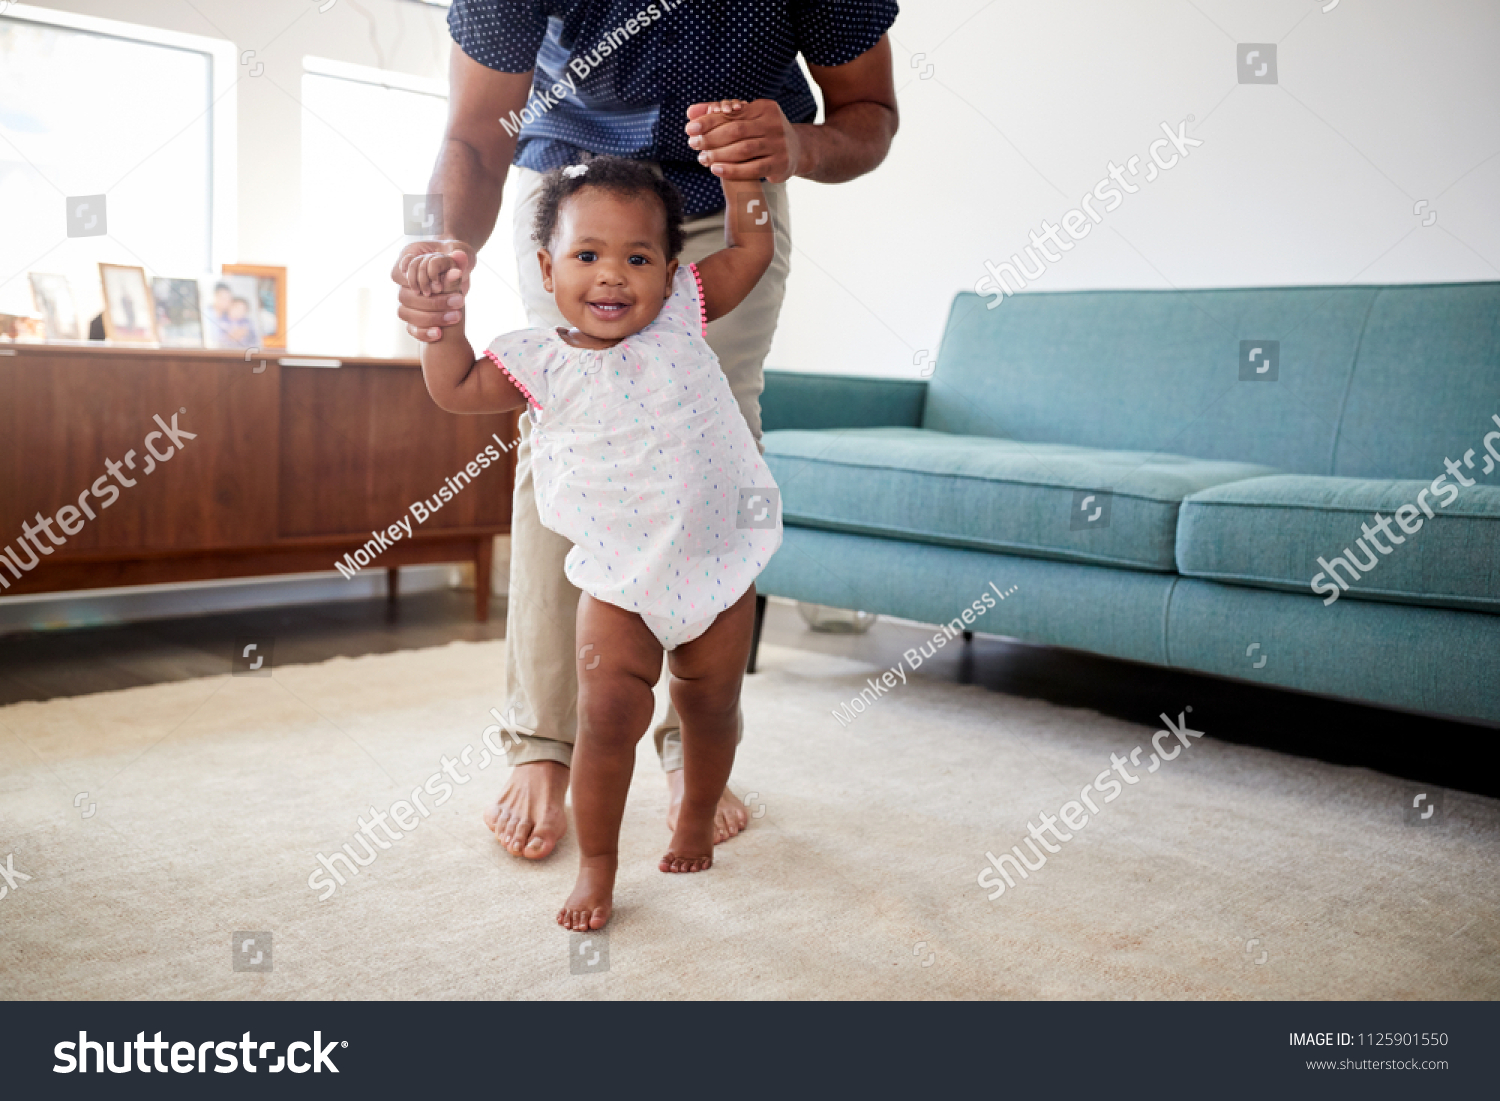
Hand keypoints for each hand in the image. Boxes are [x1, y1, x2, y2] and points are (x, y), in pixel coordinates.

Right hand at [392, 239, 474, 342]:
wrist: (457, 271)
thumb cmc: (455, 258)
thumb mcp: (459, 252)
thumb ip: (458, 256)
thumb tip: (459, 256)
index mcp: (407, 262)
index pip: (398, 274)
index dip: (415, 281)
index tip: (438, 286)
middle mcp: (403, 283)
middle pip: (404, 296)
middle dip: (432, 301)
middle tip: (459, 301)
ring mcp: (407, 301)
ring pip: (405, 313)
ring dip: (430, 317)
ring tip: (456, 316)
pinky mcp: (415, 317)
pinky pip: (411, 328)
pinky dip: (423, 333)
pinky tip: (439, 333)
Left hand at [685, 98, 802, 182]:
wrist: (797, 150)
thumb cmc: (763, 132)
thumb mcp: (747, 118)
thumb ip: (720, 113)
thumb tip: (690, 112)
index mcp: (764, 107)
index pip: (732, 113)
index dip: (709, 120)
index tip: (690, 128)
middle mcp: (774, 124)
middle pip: (736, 130)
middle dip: (711, 138)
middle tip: (692, 144)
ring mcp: (779, 145)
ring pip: (743, 149)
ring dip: (719, 155)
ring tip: (701, 158)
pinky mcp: (780, 164)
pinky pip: (752, 169)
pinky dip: (732, 170)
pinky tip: (715, 170)